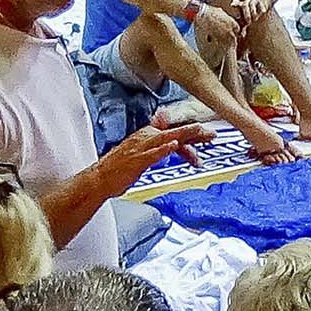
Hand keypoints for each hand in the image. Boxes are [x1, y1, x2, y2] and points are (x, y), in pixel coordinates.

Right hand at [99, 119, 214, 192]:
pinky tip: (173, 145)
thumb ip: (155, 145)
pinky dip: (162, 148)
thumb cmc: (117, 169)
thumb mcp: (139, 153)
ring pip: (165, 138)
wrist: (98, 179)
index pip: (172, 131)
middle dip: (194, 132)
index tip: (206, 135)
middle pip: (173, 132)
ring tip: (199, 131)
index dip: (190, 133)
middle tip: (212, 134)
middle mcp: (144, 138)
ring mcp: (140, 149)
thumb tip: (168, 136)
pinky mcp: (136, 161)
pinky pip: (151, 153)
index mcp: (146, 136)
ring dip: (183, 134)